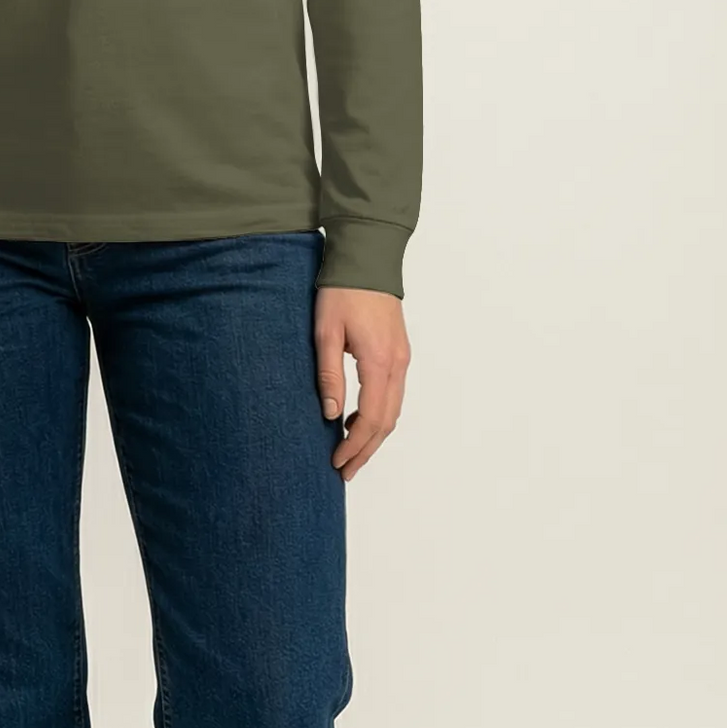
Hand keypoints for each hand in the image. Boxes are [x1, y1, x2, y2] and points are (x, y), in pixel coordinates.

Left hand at [313, 286, 409, 481]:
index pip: (372, 419)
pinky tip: (356, 417)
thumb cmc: (343, 291)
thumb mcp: (325, 333)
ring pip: (393, 410)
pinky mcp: (398, 352)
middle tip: (344, 469)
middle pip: (387, 421)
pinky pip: (393, 393)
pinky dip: (378, 413)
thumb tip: (331, 415)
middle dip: (366, 449)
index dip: (356, 446)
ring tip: (350, 450)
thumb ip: (329, 375)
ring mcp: (401, 358)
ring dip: (374, 434)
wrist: (367, 258)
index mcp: (379, 362)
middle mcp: (397, 364)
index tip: (337, 462)